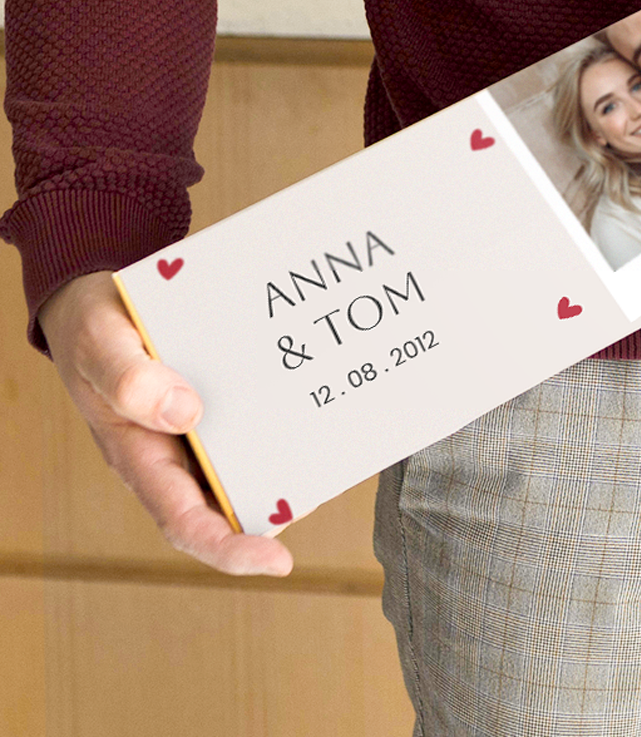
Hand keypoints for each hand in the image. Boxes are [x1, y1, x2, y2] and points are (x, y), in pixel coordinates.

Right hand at [40, 272, 292, 576]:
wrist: (97, 295)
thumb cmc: (93, 328)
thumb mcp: (101, 347)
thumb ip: (129, 381)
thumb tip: (185, 412)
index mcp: (141, 457)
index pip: (186, 521)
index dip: (230, 548)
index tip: (278, 562)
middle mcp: (176, 451)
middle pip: (230, 500)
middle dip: (277, 506)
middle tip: (322, 488)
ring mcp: (201, 425)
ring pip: (250, 460)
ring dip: (288, 461)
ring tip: (330, 446)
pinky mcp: (222, 394)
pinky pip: (255, 415)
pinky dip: (283, 414)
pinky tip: (314, 395)